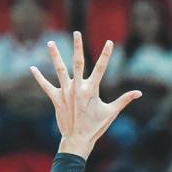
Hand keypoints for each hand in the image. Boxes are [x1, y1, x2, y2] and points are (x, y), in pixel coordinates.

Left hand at [30, 32, 140, 158]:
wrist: (78, 139)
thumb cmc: (96, 127)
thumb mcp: (112, 113)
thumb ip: (124, 100)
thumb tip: (139, 93)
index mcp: (92, 90)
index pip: (101, 68)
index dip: (106, 54)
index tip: (109, 42)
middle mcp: (78, 88)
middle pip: (78, 62)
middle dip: (78, 46)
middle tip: (77, 32)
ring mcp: (65, 92)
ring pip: (59, 70)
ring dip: (55, 56)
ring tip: (50, 43)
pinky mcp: (56, 98)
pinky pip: (45, 86)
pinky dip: (39, 77)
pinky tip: (32, 68)